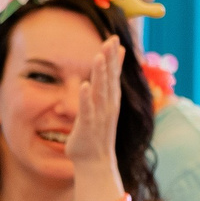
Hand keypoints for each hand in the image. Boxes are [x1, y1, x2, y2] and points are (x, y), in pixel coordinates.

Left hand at [66, 37, 126, 186]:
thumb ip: (106, 89)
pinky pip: (87, 109)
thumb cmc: (97, 133)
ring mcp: (99, 115)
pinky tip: (85, 85)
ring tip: (99, 56)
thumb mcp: (104, 108)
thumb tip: (108, 75)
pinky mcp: (88, 126)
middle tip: (111, 39)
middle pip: (109, 78)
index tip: (114, 38)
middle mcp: (108, 105)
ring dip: (100, 74)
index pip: (114, 74)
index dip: (114, 56)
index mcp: (111, 100)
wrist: (95, 162)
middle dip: (110, 58)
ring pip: (100, 90)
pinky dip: (86, 97)